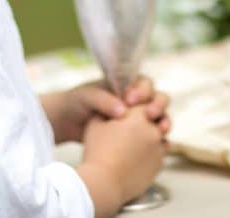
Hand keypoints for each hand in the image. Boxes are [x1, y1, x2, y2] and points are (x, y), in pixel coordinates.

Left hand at [42, 77, 170, 143]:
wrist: (66, 123)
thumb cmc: (76, 102)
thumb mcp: (86, 96)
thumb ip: (104, 100)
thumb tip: (123, 110)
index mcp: (126, 85)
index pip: (145, 83)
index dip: (143, 90)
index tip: (131, 101)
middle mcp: (135, 100)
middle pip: (158, 98)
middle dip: (158, 105)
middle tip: (149, 114)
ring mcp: (136, 117)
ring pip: (159, 117)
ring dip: (163, 121)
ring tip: (161, 130)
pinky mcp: (135, 134)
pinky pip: (152, 134)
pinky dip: (159, 138)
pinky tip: (160, 145)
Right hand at [78, 105, 166, 216]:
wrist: (105, 182)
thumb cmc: (98, 151)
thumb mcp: (95, 123)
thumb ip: (106, 110)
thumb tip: (113, 108)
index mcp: (140, 114)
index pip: (145, 101)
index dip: (137, 104)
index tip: (129, 109)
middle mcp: (154, 128)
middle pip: (158, 116)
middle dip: (150, 117)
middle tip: (137, 124)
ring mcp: (159, 147)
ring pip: (161, 135)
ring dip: (152, 135)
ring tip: (136, 142)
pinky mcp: (159, 164)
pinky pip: (159, 153)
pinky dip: (151, 152)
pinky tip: (137, 156)